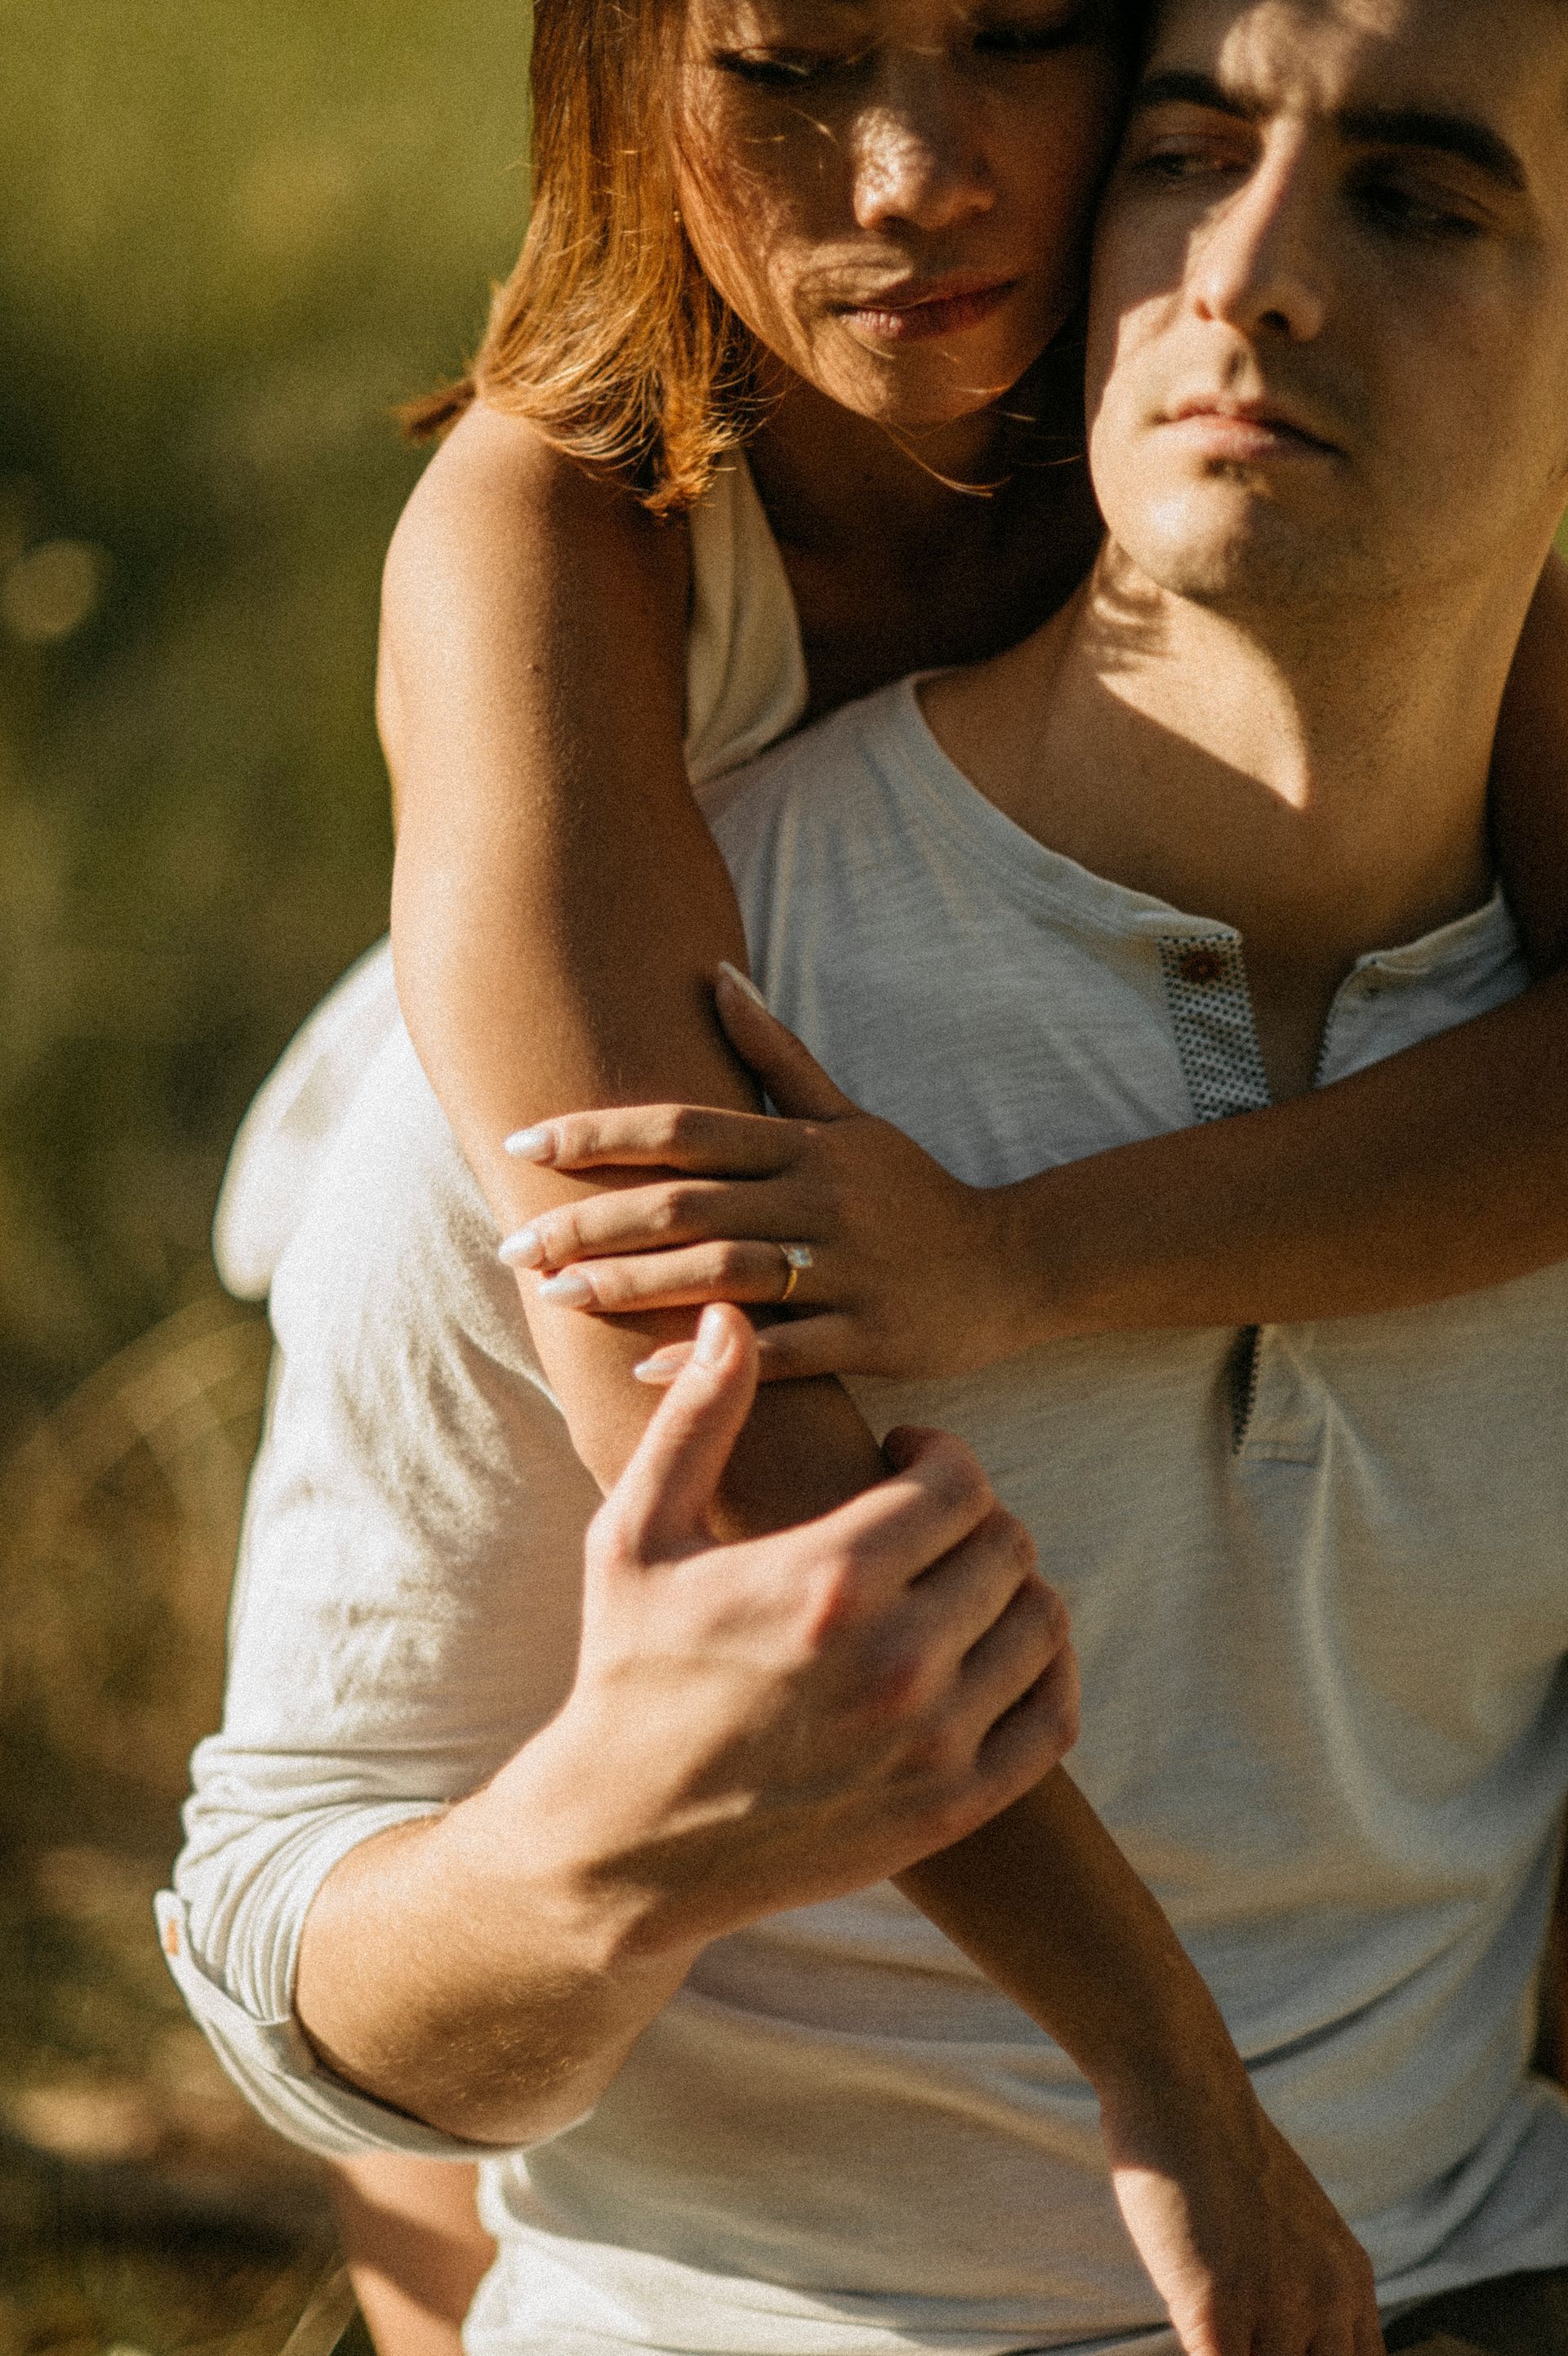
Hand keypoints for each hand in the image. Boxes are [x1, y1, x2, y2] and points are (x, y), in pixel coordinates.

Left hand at [499, 964, 1029, 1382]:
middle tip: (514, 1243)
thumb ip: (777, 1053)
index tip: (522, 1145)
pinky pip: (781, 1350)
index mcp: (805, 1143)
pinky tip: (643, 1374)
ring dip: (632, 1286)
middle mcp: (820, 1197)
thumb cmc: (912, 1192)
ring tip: (558, 1297)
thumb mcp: (850, 1118)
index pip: (685, 1127)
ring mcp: (846, 1267)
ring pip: (722, 1271)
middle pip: (687, 1201)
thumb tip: (714, 974)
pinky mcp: (870, 1335)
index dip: (600, 1134)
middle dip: (591, 1221)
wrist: (1014, 1264)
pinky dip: (710, 1360)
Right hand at [514, 1303, 1079, 1949]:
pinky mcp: (949, 1807)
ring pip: (1041, 1623)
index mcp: (829, 1580)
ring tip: (951, 1585)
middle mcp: (896, 1661)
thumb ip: (697, 1419)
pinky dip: (1042, 1673)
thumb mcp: (636, 1535)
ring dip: (1009, 1590)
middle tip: (924, 1524)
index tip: (903, 1460)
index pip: (961, 1482)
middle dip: (973, 1517)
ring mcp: (931, 1743)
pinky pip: (1053, 1716)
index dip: (941, 1455)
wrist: (623, 1843)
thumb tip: (730, 1316)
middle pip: (1009, 1544)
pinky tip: (989, 1654)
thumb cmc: (627, 1672)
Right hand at [1100, 2071, 1383, 2355]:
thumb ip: (1303, 2282)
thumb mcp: (1292, 2221)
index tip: (1278, 2346)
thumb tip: (1285, 2339)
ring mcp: (1276, 2304)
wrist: (1180, 2086)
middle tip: (1243, 2336)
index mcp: (1350, 2279)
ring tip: (1207, 2327)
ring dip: (1236, 2352)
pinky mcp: (1217, 2309)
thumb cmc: (1218, 2150)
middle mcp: (1327, 2297)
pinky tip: (1190, 2330)